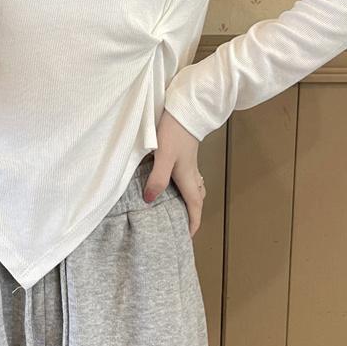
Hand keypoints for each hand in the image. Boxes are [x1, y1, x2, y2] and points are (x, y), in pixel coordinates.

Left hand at [143, 108, 205, 237]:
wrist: (185, 108)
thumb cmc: (175, 132)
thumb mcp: (163, 156)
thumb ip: (157, 179)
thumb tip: (150, 200)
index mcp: (188, 178)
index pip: (195, 207)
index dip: (193, 223)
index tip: (188, 237)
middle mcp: (191, 174)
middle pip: (196, 199)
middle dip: (192, 215)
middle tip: (182, 225)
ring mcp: (189, 164)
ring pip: (193, 188)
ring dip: (189, 201)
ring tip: (178, 209)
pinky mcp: (184, 155)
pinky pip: (188, 178)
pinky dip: (184, 187)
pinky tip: (171, 185)